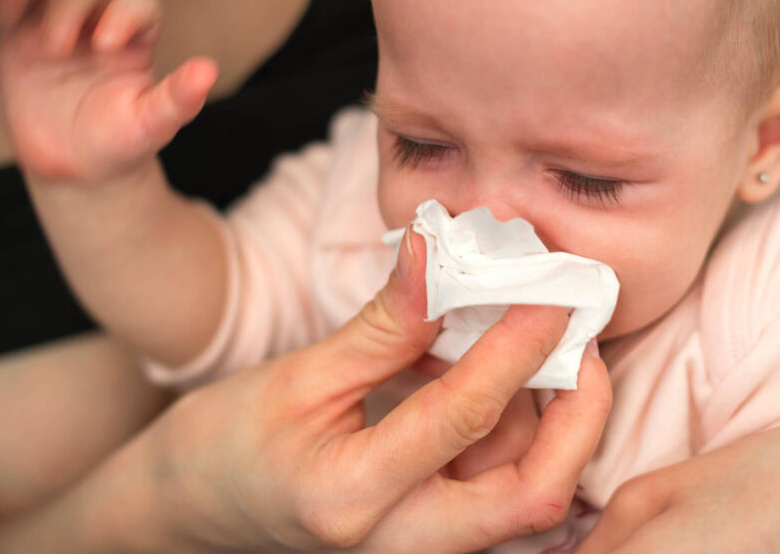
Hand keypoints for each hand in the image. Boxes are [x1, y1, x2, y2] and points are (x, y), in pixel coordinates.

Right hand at [0, 0, 216, 181]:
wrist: (77, 167)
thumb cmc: (123, 141)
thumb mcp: (152, 124)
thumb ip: (179, 98)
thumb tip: (208, 71)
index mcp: (137, 41)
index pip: (138, 4)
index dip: (125, 12)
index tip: (107, 43)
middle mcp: (98, 25)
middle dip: (72, 6)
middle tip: (60, 46)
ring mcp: (59, 28)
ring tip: (30, 34)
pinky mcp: (22, 39)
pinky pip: (14, 4)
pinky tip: (4, 15)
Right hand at [94, 229, 610, 552]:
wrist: (194, 508)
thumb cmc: (228, 445)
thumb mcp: (299, 376)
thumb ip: (385, 325)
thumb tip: (443, 254)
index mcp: (352, 499)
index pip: (462, 417)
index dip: (515, 344)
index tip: (549, 289)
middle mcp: (402, 542)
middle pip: (532, 497)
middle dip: (579, 416)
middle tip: (584, 338)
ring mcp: (423, 545)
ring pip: (526, 489)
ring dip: (552, 411)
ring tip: (543, 334)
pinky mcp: (434, 531)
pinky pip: (500, 480)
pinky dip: (517, 421)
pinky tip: (500, 365)